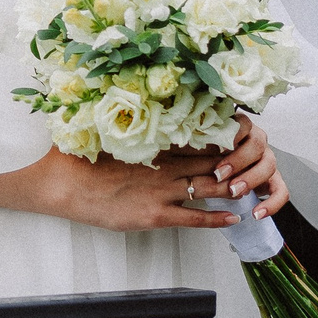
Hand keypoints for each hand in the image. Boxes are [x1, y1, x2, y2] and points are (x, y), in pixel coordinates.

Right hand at [0, 116, 289, 233]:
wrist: (60, 183)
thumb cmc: (77, 156)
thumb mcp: (104, 128)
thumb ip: (128, 120)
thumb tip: (136, 99)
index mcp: (153, 141)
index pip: (197, 135)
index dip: (221, 134)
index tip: (240, 129)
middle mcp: (164, 165)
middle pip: (211, 160)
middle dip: (236, 159)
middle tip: (257, 156)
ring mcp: (161, 191)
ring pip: (209, 187)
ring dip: (233, 187)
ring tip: (253, 186)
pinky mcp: (154, 216)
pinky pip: (193, 217)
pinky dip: (216, 217)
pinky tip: (234, 217)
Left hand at [162, 114, 290, 220]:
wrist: (217, 178)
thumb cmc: (200, 159)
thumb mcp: (195, 148)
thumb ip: (193, 141)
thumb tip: (177, 134)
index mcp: (239, 128)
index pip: (243, 123)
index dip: (231, 134)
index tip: (215, 145)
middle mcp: (256, 141)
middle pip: (257, 144)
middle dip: (238, 159)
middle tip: (219, 173)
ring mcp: (267, 161)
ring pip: (269, 165)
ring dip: (251, 178)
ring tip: (233, 191)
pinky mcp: (273, 181)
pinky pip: (281, 192)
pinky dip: (271, 203)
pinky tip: (256, 214)